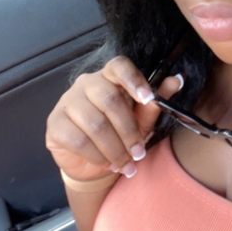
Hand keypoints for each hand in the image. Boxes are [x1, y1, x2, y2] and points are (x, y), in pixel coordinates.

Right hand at [45, 55, 181, 182]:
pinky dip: (97, 156)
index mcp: (109, 77)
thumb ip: (153, 103)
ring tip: (126, 164)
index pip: (119, 66)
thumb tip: (176, 81)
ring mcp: (67, 102)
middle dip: (128, 131)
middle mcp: (85, 84)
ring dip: (115, 149)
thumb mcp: (140, 122)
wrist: (93, 164)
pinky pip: (78, 140)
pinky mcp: (55, 124)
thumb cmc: (119, 136)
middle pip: (109, 99)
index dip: (134, 80)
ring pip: (95, 123)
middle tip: (139, 153)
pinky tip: (107, 164)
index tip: (148, 99)